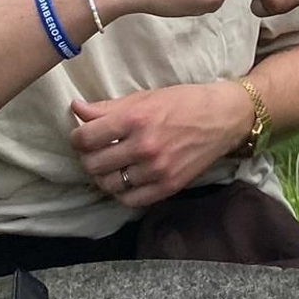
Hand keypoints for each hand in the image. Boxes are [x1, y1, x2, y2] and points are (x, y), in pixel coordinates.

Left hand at [69, 82, 252, 208]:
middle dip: (86, 157)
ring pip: (109, 184)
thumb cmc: (182, 102)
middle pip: (94, 163)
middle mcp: (144, 146)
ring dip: (101, 176)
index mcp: (136, 118)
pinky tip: (123, 180)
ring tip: (107, 166)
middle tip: (92, 152)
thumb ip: (107, 107)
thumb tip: (76, 108)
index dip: (76, 138)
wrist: (222, 117)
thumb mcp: (144, 98)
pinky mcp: (168, 187)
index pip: (87, 138)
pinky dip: (120, 192)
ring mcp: (156, 170)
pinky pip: (130, 200)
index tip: (80, 137)